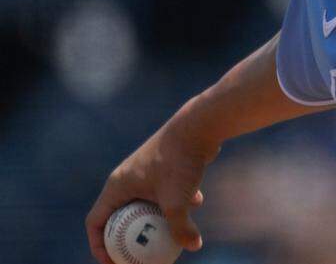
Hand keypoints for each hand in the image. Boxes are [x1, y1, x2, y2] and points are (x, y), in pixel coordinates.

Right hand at [86, 114, 219, 263]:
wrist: (198, 126)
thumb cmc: (180, 161)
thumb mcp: (178, 199)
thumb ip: (181, 227)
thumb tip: (193, 247)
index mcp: (117, 186)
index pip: (96, 222)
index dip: (99, 246)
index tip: (113, 262)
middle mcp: (127, 177)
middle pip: (120, 215)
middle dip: (129, 237)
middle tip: (138, 256)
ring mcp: (146, 171)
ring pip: (146, 202)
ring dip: (156, 218)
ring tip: (168, 234)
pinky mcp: (166, 165)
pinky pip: (167, 189)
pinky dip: (178, 199)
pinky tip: (198, 202)